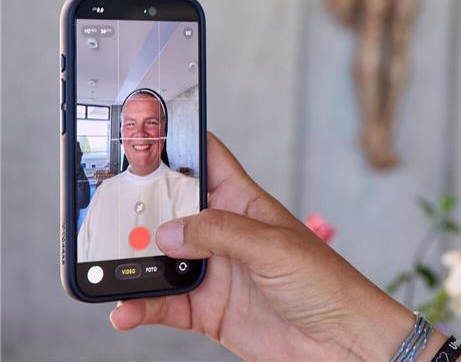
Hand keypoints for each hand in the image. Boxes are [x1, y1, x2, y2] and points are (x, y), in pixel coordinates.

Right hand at [109, 132, 440, 360]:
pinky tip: (125, 310)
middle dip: (139, 209)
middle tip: (103, 210)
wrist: (341, 340)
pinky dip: (141, 307)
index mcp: (244, 203)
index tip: (140, 134)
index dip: (178, 145)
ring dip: (134, 263)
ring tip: (106, 266)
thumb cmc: (325, 281)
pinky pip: (165, 305)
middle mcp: (225, 234)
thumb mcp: (273, 246)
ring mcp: (215, 272)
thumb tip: (168, 229)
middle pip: (171, 211)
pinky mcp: (209, 310)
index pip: (207, 162)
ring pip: (161, 260)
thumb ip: (219, 233)